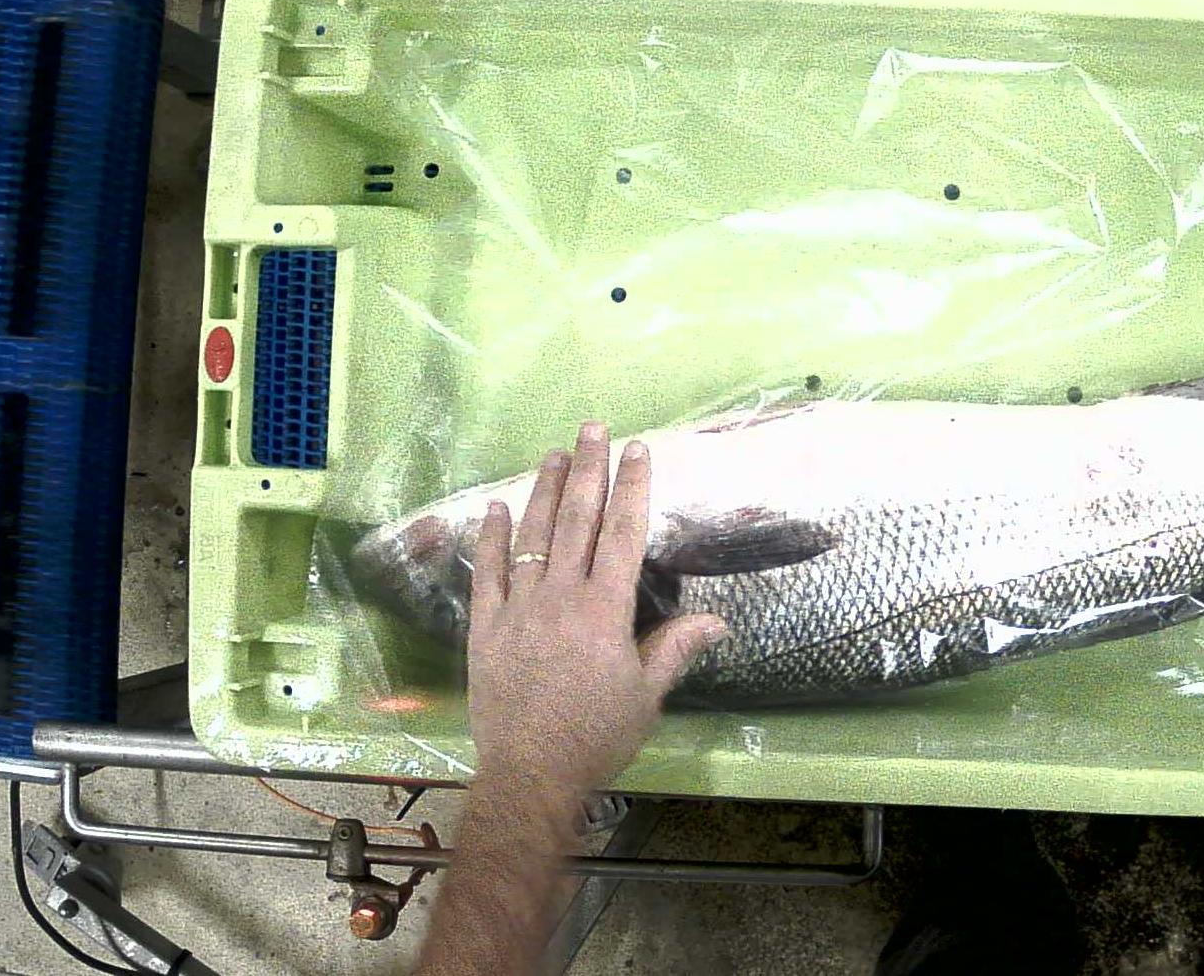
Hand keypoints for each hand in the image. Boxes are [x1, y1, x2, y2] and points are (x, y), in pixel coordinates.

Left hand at [467, 421, 726, 791]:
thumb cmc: (597, 736)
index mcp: (605, 610)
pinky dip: (492, 538)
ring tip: (554, 454)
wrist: (531, 774)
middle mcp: (560, 597)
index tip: (637, 450)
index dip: (632, 488)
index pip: (622, 534)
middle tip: (593, 429)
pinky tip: (497, 507)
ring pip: (532, 536)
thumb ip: (675, 649)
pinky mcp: (485, 627)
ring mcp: (518, 608)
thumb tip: (718, 620)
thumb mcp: (647, 696)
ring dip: (545, 491)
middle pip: (577, 521)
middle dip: (588, 471)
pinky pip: (487, 572)